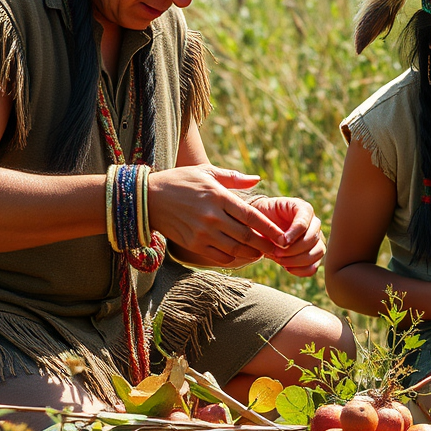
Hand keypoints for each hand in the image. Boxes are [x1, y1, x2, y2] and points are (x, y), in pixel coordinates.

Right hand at [149, 165, 285, 267]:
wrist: (147, 198)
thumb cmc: (179, 181)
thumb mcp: (206, 172)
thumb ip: (233, 177)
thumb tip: (257, 180)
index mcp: (219, 196)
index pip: (251, 216)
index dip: (270, 228)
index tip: (283, 236)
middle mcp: (212, 216)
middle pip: (246, 236)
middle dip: (265, 245)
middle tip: (278, 249)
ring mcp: (202, 232)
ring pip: (235, 249)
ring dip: (252, 254)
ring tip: (262, 253)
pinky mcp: (193, 244)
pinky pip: (219, 257)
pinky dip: (233, 258)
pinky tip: (240, 255)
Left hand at [254, 196, 325, 276]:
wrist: (261, 227)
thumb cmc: (262, 217)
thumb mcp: (264, 213)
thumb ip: (272, 224)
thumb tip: (284, 242)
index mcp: (304, 209)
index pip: (305, 222)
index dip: (294, 234)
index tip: (282, 242)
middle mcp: (314, 224)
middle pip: (313, 239)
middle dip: (294, 249)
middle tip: (276, 253)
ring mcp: (316, 240)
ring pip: (318, 252)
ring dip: (298, 260)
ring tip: (280, 260)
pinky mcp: (313, 255)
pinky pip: (314, 266)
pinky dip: (301, 270)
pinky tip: (287, 268)